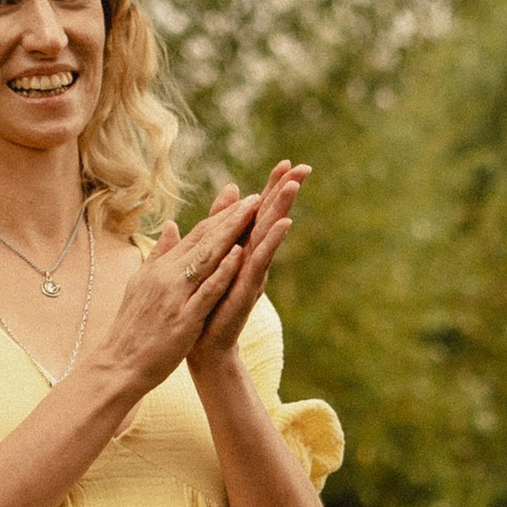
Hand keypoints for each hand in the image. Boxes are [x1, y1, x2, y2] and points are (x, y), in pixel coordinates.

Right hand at [76, 185, 259, 413]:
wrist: (118, 365)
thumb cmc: (133, 329)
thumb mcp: (142, 284)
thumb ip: (160, 255)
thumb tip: (171, 226)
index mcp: (160, 269)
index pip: (195, 236)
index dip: (219, 217)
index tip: (241, 200)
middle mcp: (166, 276)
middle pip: (203, 240)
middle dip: (231, 217)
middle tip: (255, 197)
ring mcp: (175, 296)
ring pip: (207, 258)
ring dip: (231, 233)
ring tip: (253, 213)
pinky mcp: (183, 319)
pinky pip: (206, 290)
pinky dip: (222, 271)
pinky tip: (239, 254)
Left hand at [186, 161, 308, 378]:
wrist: (203, 345)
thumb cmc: (207, 302)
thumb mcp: (212, 257)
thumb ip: (219, 225)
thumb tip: (229, 192)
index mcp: (242, 248)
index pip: (258, 212)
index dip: (271, 187)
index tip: (286, 161)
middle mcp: (252, 258)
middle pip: (270, 218)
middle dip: (285, 192)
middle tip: (303, 167)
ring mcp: (252, 273)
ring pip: (269, 235)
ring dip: (282, 210)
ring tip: (294, 187)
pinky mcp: (248, 288)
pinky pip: (260, 261)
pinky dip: (272, 242)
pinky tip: (284, 224)